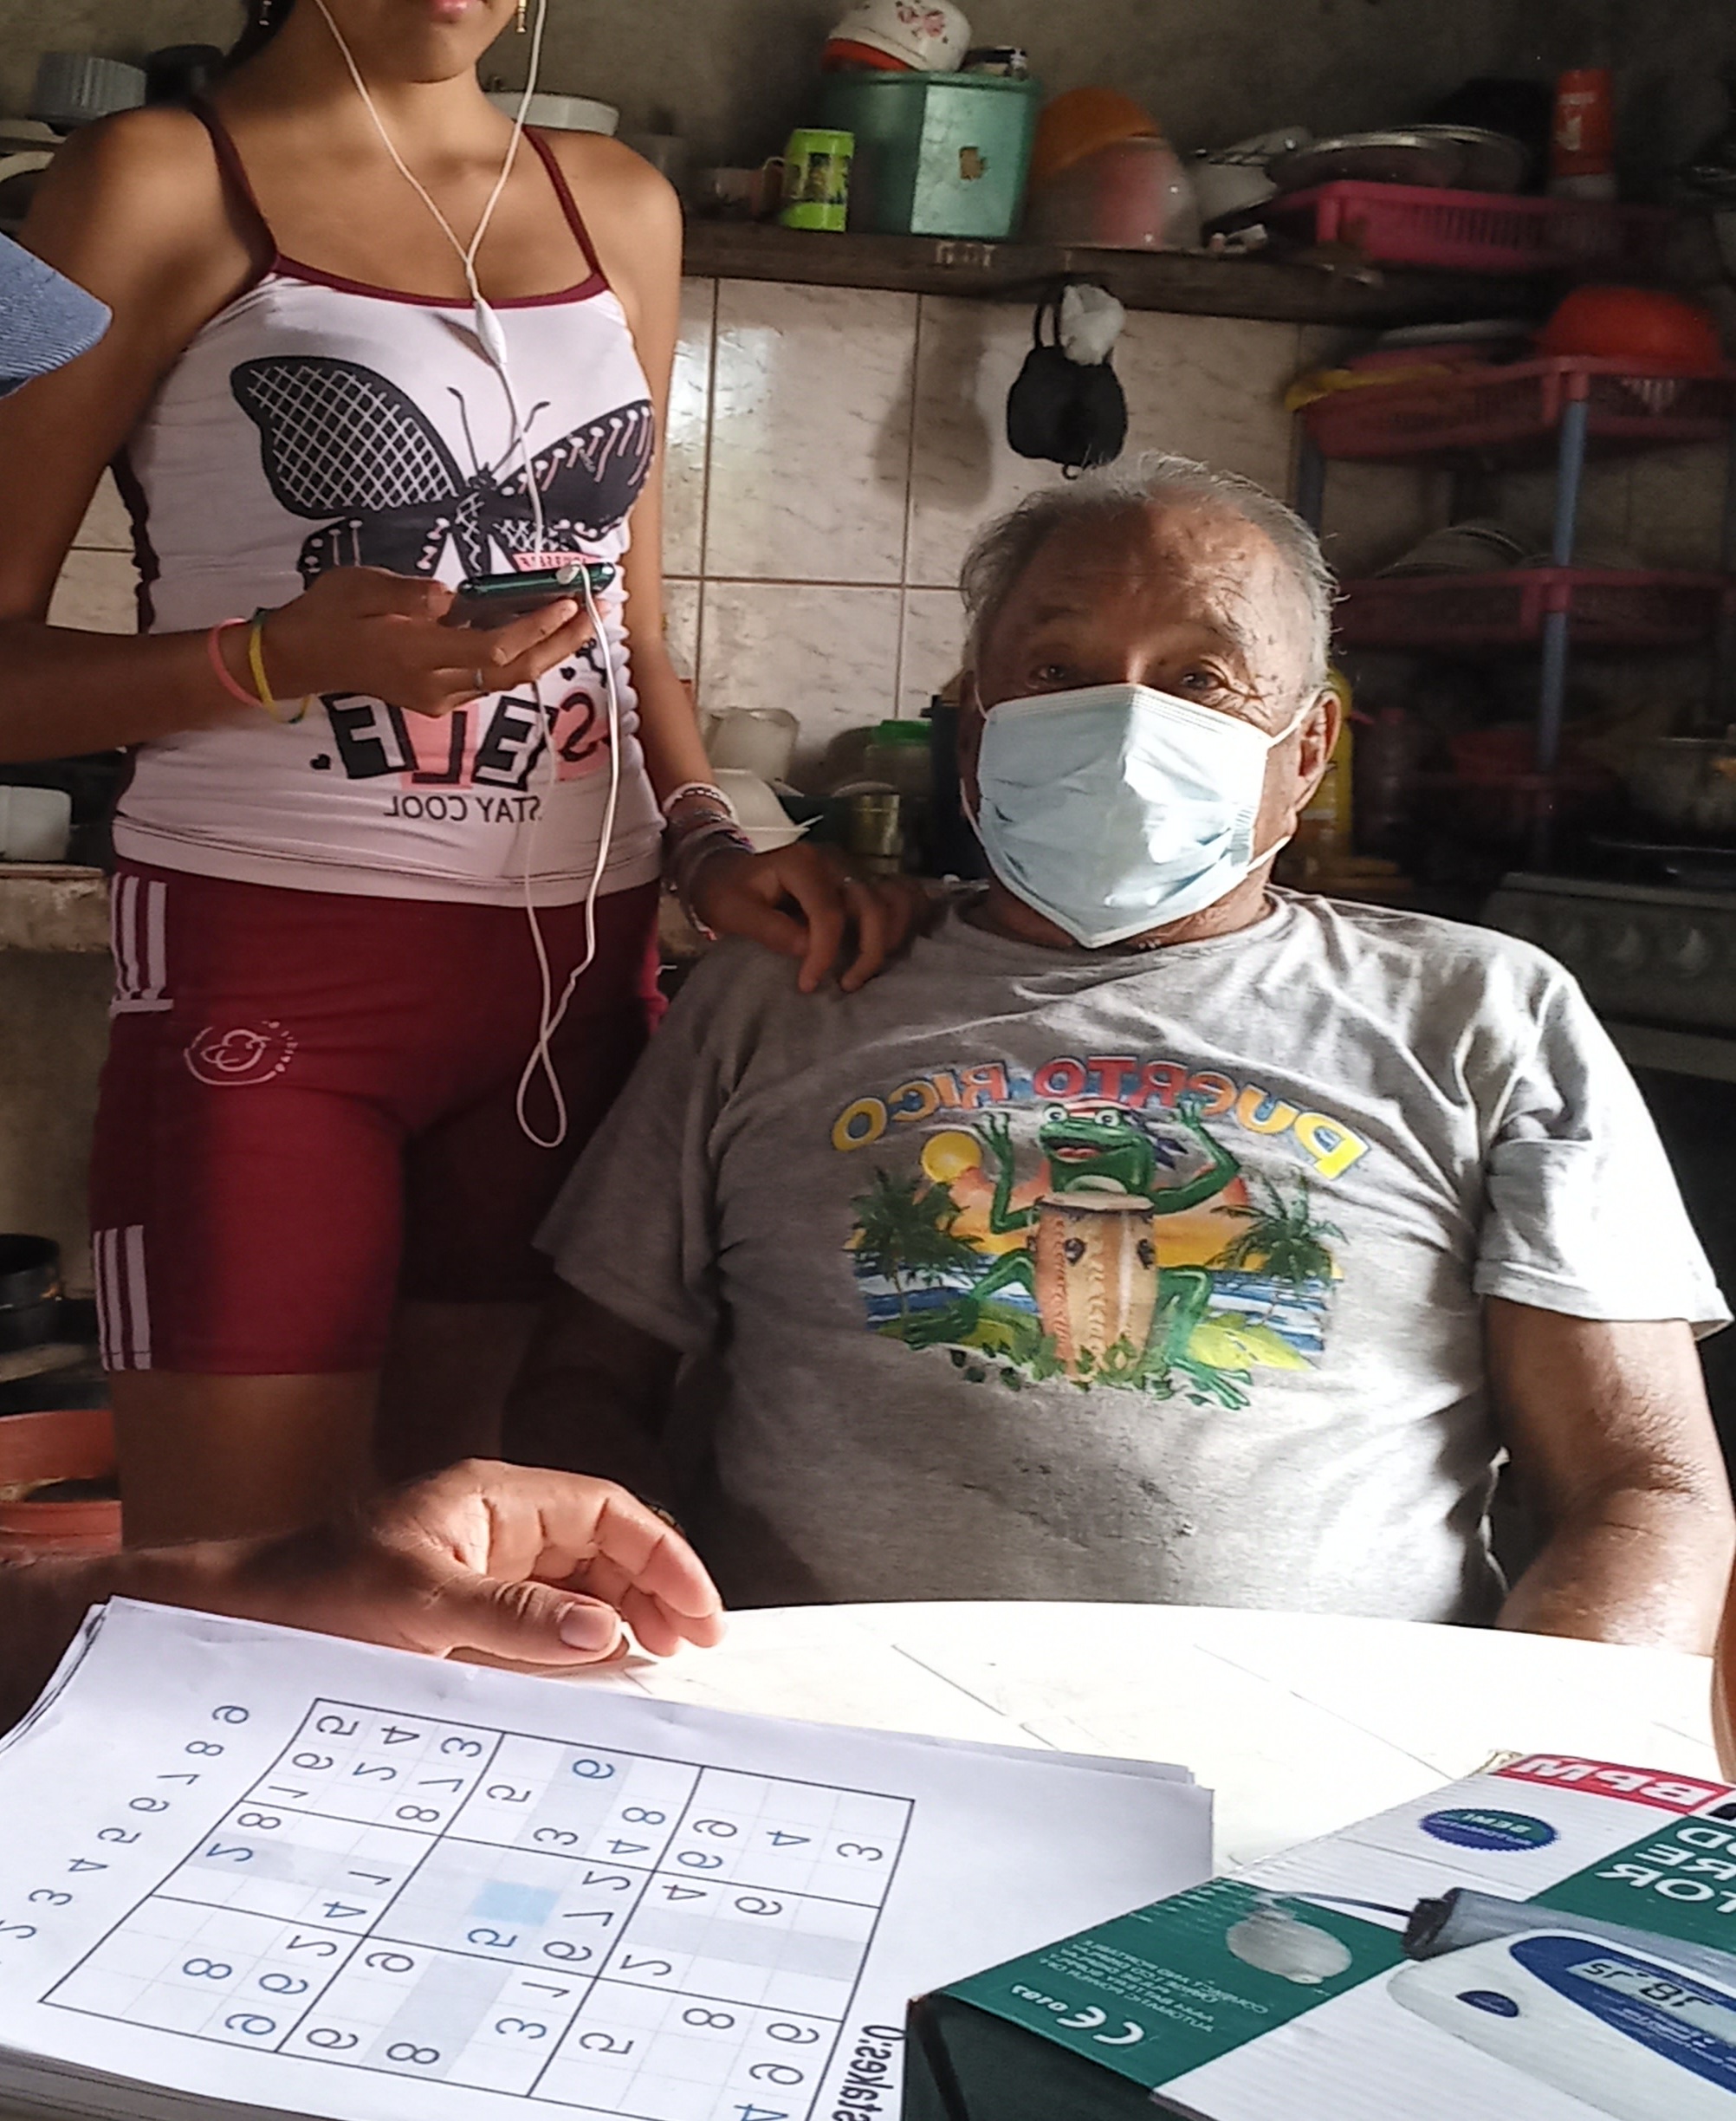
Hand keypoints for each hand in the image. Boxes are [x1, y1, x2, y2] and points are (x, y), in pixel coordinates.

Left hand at [214, 1460, 725, 1664]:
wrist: (236, 1625)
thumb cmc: (316, 1598)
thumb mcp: (417, 1606)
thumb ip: (514, 1619)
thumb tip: (605, 1632)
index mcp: (495, 1499)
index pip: (606, 1511)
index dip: (664, 1557)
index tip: (701, 1615)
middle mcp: (497, 1526)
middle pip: (603, 1545)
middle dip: (654, 1589)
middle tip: (689, 1649)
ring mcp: (482, 1568)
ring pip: (579, 1583)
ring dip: (623, 1617)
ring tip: (656, 1663)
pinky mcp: (463, 1612)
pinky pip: (543, 1620)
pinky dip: (580, 1642)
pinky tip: (597, 1675)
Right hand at [239, 569, 595, 719]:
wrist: (301, 659)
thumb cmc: (328, 615)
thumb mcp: (360, 587)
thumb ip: (410, 595)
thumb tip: (451, 597)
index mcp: (417, 656)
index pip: (493, 649)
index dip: (535, 628)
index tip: (566, 602)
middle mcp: (436, 686)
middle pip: (515, 671)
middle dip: (562, 643)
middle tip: (599, 611)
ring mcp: (440, 697)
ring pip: (508, 677)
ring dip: (548, 649)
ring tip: (581, 618)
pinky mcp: (440, 696)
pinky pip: (491, 676)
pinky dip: (522, 652)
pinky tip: (541, 627)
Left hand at [689, 844, 929, 993]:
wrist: (725, 870)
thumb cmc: (725, 891)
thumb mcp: (732, 910)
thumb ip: (769, 929)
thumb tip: (807, 950)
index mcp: (802, 864)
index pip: (829, 913)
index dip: (824, 954)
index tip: (808, 985)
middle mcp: (834, 862)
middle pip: (873, 905)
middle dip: (868, 951)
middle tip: (847, 985)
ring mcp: (850, 869)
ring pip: (893, 900)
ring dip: (888, 939)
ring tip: (863, 971)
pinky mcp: (856, 881)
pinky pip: (896, 897)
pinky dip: (898, 923)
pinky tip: (885, 949)